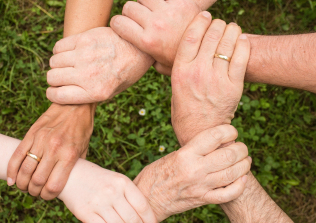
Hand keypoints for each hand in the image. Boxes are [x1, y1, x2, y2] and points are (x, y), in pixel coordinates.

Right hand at [7, 103, 95, 199]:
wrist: (75, 104)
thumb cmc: (82, 128)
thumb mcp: (84, 149)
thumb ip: (75, 166)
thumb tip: (67, 181)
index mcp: (69, 155)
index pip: (53, 185)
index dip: (48, 196)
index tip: (47, 196)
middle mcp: (54, 149)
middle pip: (37, 181)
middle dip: (34, 191)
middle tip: (35, 192)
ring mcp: (41, 140)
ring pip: (25, 170)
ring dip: (22, 183)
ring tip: (24, 186)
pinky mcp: (32, 133)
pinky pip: (17, 155)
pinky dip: (11, 170)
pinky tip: (11, 179)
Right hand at [46, 27, 153, 103]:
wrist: (139, 49)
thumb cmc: (125, 73)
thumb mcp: (112, 92)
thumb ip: (89, 96)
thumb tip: (65, 96)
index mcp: (95, 92)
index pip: (58, 96)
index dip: (53, 94)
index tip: (55, 91)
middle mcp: (88, 75)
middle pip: (52, 78)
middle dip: (55, 79)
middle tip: (64, 77)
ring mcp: (85, 56)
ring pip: (54, 61)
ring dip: (58, 64)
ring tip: (69, 64)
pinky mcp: (84, 39)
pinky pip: (59, 47)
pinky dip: (60, 51)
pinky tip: (70, 52)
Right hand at [59, 159, 156, 222]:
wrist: (71, 174)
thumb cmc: (98, 179)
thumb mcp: (116, 180)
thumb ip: (129, 195)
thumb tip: (144, 216)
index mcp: (122, 182)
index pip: (142, 206)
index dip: (150, 220)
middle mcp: (112, 192)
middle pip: (133, 219)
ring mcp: (99, 203)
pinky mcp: (86, 213)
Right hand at [110, 0, 200, 74]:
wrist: (209, 50)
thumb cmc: (182, 60)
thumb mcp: (161, 65)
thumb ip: (147, 59)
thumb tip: (137, 57)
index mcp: (147, 41)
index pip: (118, 22)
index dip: (118, 23)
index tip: (123, 26)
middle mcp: (155, 24)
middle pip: (129, 7)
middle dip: (131, 13)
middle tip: (140, 19)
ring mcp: (167, 12)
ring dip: (145, 3)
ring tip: (151, 11)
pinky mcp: (181, 2)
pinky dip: (161, 0)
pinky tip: (165, 7)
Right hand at [134, 125, 250, 221]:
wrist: (147, 198)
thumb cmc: (157, 173)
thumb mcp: (173, 155)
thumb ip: (194, 149)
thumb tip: (216, 142)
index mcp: (185, 154)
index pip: (215, 136)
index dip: (229, 131)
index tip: (232, 131)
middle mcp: (194, 169)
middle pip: (229, 155)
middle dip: (241, 149)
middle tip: (242, 147)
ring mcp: (200, 186)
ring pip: (233, 173)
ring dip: (244, 165)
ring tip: (245, 160)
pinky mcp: (203, 200)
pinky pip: (228, 194)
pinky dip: (240, 186)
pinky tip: (242, 179)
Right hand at [170, 13, 249, 145]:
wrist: (200, 132)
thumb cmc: (184, 109)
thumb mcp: (174, 87)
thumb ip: (176, 68)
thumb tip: (177, 50)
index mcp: (180, 71)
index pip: (191, 36)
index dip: (200, 21)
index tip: (205, 15)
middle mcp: (198, 72)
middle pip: (211, 35)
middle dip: (217, 24)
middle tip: (220, 24)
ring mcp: (217, 79)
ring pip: (227, 43)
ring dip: (232, 30)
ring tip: (232, 29)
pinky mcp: (233, 86)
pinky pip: (241, 57)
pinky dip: (243, 44)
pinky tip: (242, 40)